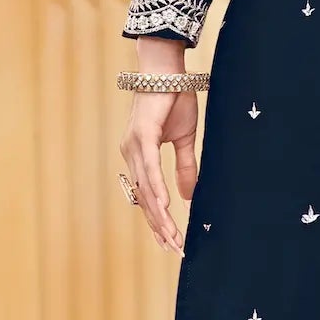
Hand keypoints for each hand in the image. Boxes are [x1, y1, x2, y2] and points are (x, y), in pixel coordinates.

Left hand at [119, 85, 198, 250]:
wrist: (167, 71)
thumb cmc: (174, 100)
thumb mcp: (185, 140)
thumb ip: (184, 168)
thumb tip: (187, 196)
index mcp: (139, 156)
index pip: (148, 196)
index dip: (159, 220)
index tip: (172, 241)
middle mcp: (131, 155)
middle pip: (145, 200)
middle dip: (160, 227)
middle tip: (174, 249)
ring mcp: (134, 147)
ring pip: (146, 190)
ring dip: (160, 216)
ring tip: (172, 236)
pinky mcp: (142, 137)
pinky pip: (150, 170)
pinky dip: (157, 190)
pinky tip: (166, 207)